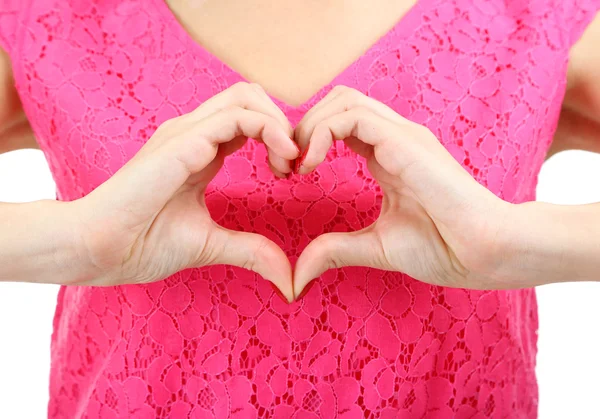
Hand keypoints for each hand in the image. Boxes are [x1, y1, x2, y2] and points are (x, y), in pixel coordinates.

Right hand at [70, 83, 298, 300]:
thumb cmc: (142, 244)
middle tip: (292, 164)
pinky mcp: (182, 142)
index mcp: (199, 150)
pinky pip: (237, 117)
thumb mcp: (211, 245)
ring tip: (288, 162)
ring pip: (246, 97)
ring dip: (279, 124)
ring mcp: (186, 133)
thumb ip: (250, 251)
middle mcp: (193, 134)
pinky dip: (269, 129)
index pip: (248, 119)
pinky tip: (282, 158)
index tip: (289, 174)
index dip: (277, 138)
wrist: (98, 250)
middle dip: (282, 123)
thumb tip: (287, 278)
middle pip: (250, 97)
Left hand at [292, 86, 512, 295]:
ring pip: (343, 100)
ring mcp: (402, 135)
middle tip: (285, 165)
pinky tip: (313, 164)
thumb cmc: (444, 248)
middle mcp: (394, 138)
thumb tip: (297, 275)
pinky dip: (323, 132)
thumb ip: (335, 250)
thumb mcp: (374, 247)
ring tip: (297, 164)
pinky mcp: (406, 141)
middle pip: (338, 102)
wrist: (487, 253)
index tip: (289, 174)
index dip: (308, 140)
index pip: (340, 124)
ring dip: (309, 126)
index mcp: (388, 156)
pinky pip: (353, 116)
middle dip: (303, 126)